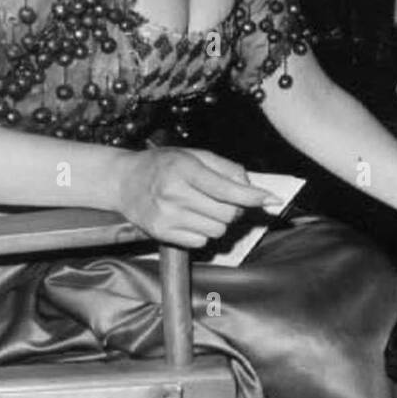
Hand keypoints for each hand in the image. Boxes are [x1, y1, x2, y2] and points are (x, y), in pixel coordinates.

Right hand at [113, 148, 278, 248]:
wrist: (123, 181)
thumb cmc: (164, 165)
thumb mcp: (195, 155)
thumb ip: (226, 169)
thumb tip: (252, 188)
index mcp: (184, 169)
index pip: (227, 189)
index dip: (253, 196)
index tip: (273, 199)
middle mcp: (173, 193)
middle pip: (228, 213)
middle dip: (235, 208)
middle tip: (223, 199)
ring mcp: (166, 216)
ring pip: (217, 230)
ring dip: (219, 222)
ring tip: (202, 207)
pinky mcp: (161, 233)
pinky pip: (201, 242)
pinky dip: (203, 233)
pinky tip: (190, 218)